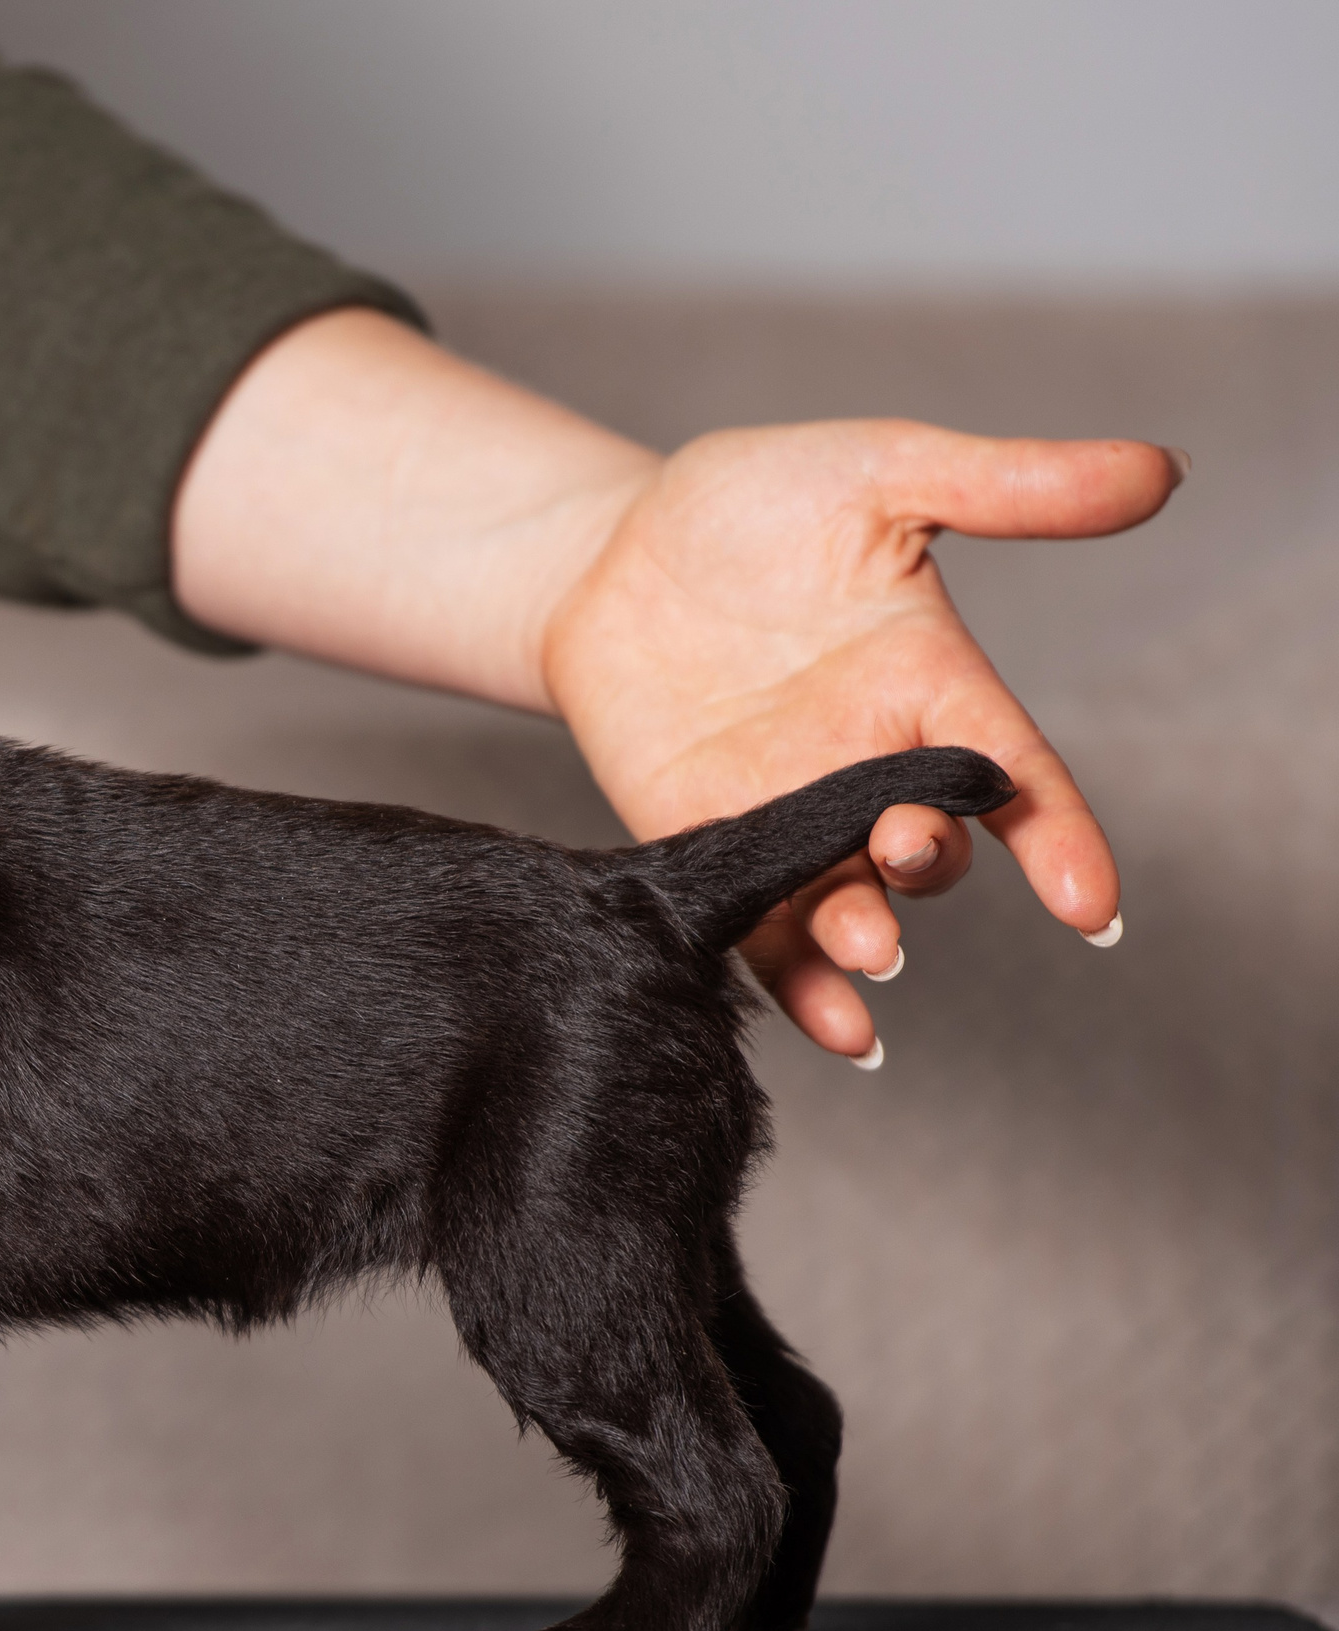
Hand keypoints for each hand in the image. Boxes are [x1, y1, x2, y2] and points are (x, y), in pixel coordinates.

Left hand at [543, 421, 1172, 1056]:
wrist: (605, 545)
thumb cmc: (749, 503)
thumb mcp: (882, 471)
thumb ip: (1009, 483)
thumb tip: (1162, 468)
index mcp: (927, 685)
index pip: (1014, 774)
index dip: (1059, 839)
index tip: (1088, 903)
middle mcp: (867, 764)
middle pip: (929, 846)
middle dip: (929, 862)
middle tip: (907, 846)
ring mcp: (785, 811)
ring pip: (848, 901)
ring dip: (864, 937)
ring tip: (869, 948)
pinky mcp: (703, 838)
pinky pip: (758, 929)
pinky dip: (799, 984)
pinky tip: (834, 1025)